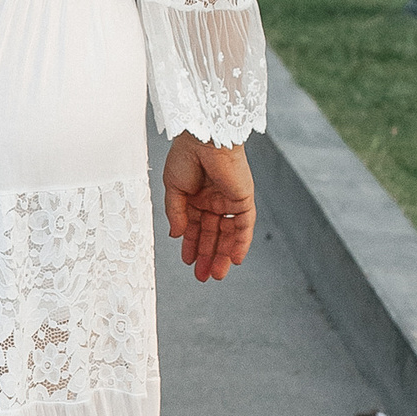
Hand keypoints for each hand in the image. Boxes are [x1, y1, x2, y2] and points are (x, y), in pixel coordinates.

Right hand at [163, 135, 256, 283]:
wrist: (203, 139)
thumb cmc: (185, 157)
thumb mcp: (173, 189)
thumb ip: (176, 214)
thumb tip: (176, 235)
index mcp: (195, 197)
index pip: (194, 227)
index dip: (191, 245)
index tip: (187, 262)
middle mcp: (213, 200)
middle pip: (212, 234)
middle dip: (207, 255)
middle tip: (202, 277)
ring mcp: (229, 200)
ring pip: (227, 234)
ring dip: (222, 254)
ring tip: (215, 274)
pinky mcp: (243, 199)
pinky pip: (244, 225)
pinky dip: (240, 242)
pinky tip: (234, 259)